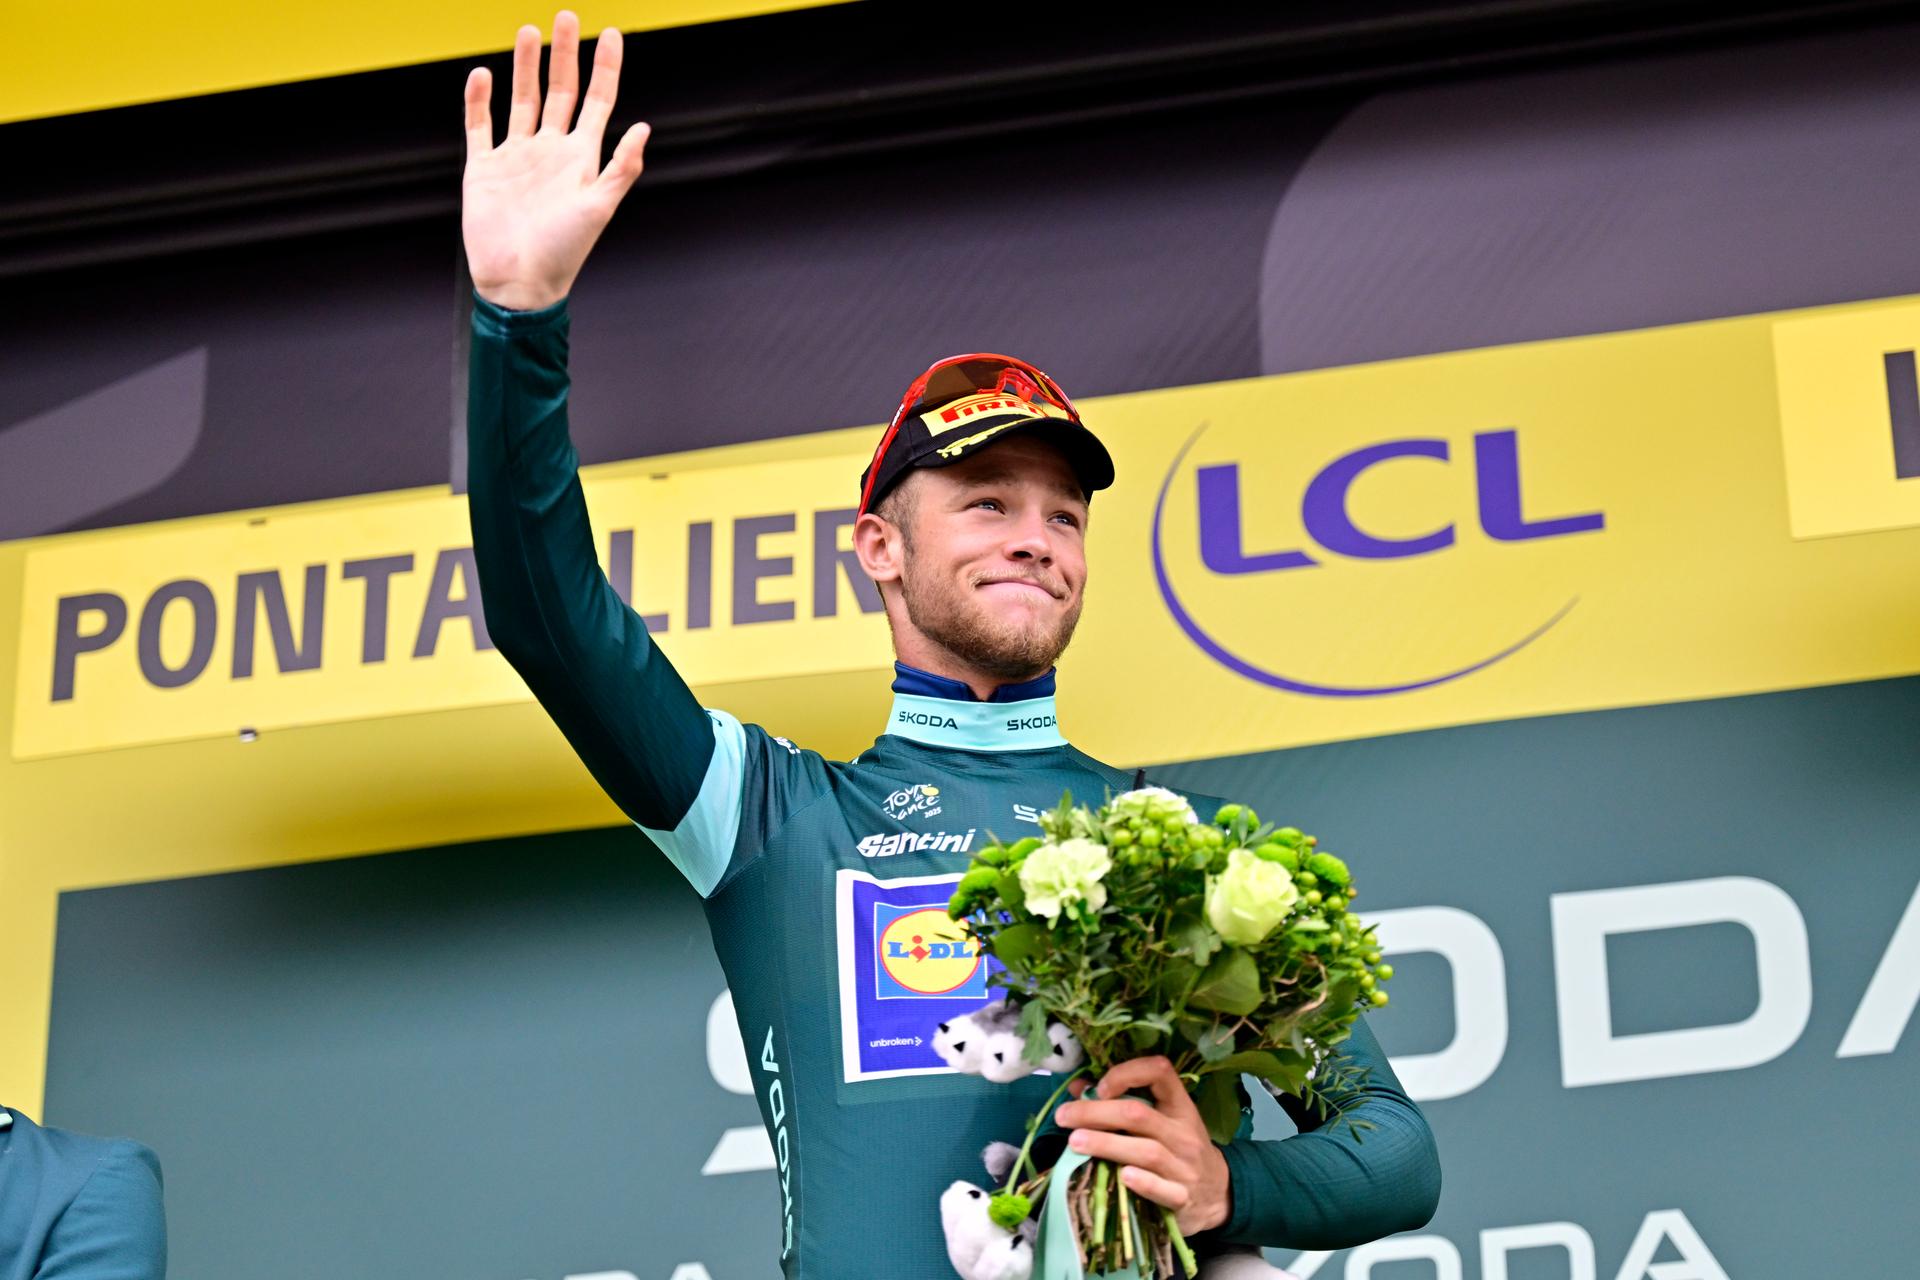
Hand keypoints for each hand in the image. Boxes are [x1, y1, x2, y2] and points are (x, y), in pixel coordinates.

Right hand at [462, 11, 650, 310]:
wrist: (519, 283)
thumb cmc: (563, 252)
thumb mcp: (599, 208)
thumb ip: (621, 168)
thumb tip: (643, 127)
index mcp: (582, 159)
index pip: (598, 102)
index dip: (606, 69)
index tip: (612, 34)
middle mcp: (551, 152)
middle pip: (560, 92)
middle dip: (565, 55)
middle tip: (566, 17)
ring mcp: (517, 158)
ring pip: (522, 100)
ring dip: (525, 66)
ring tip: (528, 32)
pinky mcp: (485, 169)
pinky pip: (480, 126)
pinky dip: (480, 100)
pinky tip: (483, 74)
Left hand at [1054, 1056, 1232, 1234]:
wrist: (1218, 1193)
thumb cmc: (1178, 1149)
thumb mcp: (1162, 1121)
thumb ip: (1121, 1102)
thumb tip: (1077, 1088)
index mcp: (1179, 1106)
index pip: (1160, 1073)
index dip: (1127, 1074)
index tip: (1099, 1087)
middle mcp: (1184, 1133)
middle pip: (1139, 1115)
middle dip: (1096, 1113)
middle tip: (1064, 1117)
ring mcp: (1185, 1167)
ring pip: (1146, 1151)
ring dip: (1107, 1145)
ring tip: (1074, 1142)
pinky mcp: (1182, 1198)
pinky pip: (1162, 1190)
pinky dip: (1142, 1183)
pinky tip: (1121, 1176)